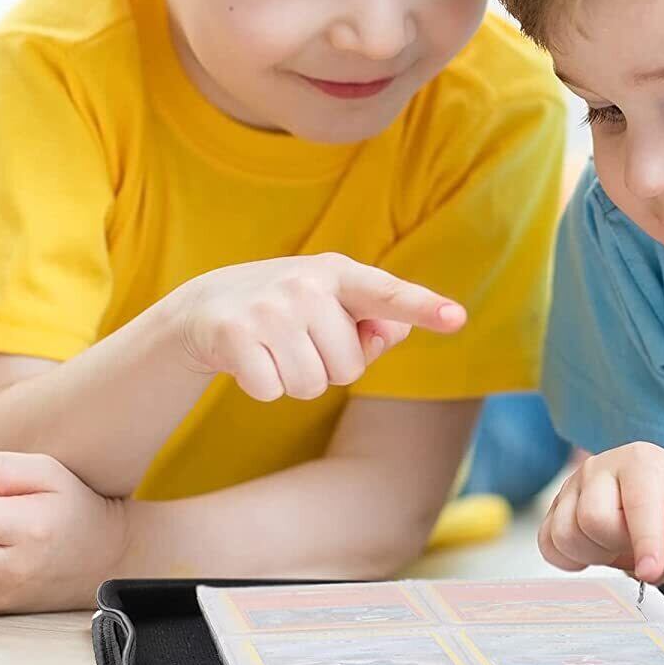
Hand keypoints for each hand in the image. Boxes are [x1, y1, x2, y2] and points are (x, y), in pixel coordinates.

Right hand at [171, 251, 465, 401]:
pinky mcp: (234, 335)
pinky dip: (263, 387)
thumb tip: (395, 332)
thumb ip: (377, 323)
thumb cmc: (291, 310)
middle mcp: (306, 284)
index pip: (389, 294)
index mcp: (341, 273)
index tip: (458, 318)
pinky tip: (250, 359)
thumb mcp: (336, 306)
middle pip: (348, 367)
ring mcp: (268, 308)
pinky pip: (272, 391)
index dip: (424, 308)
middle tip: (299, 342)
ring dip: (295, 380)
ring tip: (276, 350)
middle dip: (327, 367)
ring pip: (310, 385)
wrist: (205, 305)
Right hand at [539, 442, 663, 581]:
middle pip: (593, 520)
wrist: (654, 503)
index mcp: (640, 460)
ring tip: (618, 544)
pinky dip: (571, 557)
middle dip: (618, 544)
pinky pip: (548, 545)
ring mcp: (571, 487)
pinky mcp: (553, 509)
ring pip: (565, 535)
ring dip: (595, 553)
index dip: (645, 543)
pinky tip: (596, 548)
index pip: (635, 505)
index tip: (651, 570)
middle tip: (636, 544)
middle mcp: (599, 466)